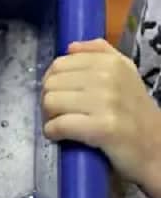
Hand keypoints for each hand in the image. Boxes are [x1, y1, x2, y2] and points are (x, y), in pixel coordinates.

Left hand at [42, 39, 160, 197]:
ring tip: (57, 124)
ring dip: (48, 117)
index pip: (59, 64)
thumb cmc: (136, 112)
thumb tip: (70, 47)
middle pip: (52, 82)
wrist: (158, 150)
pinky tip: (57, 136)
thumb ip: (100, 52)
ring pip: (52, 101)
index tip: (56, 94)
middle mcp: (108, 77)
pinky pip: (61, 125)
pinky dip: (53, 132)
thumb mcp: (126, 73)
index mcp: (111, 62)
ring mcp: (106, 102)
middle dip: (47, 99)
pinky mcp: (103, 128)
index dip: (51, 81)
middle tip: (55, 113)